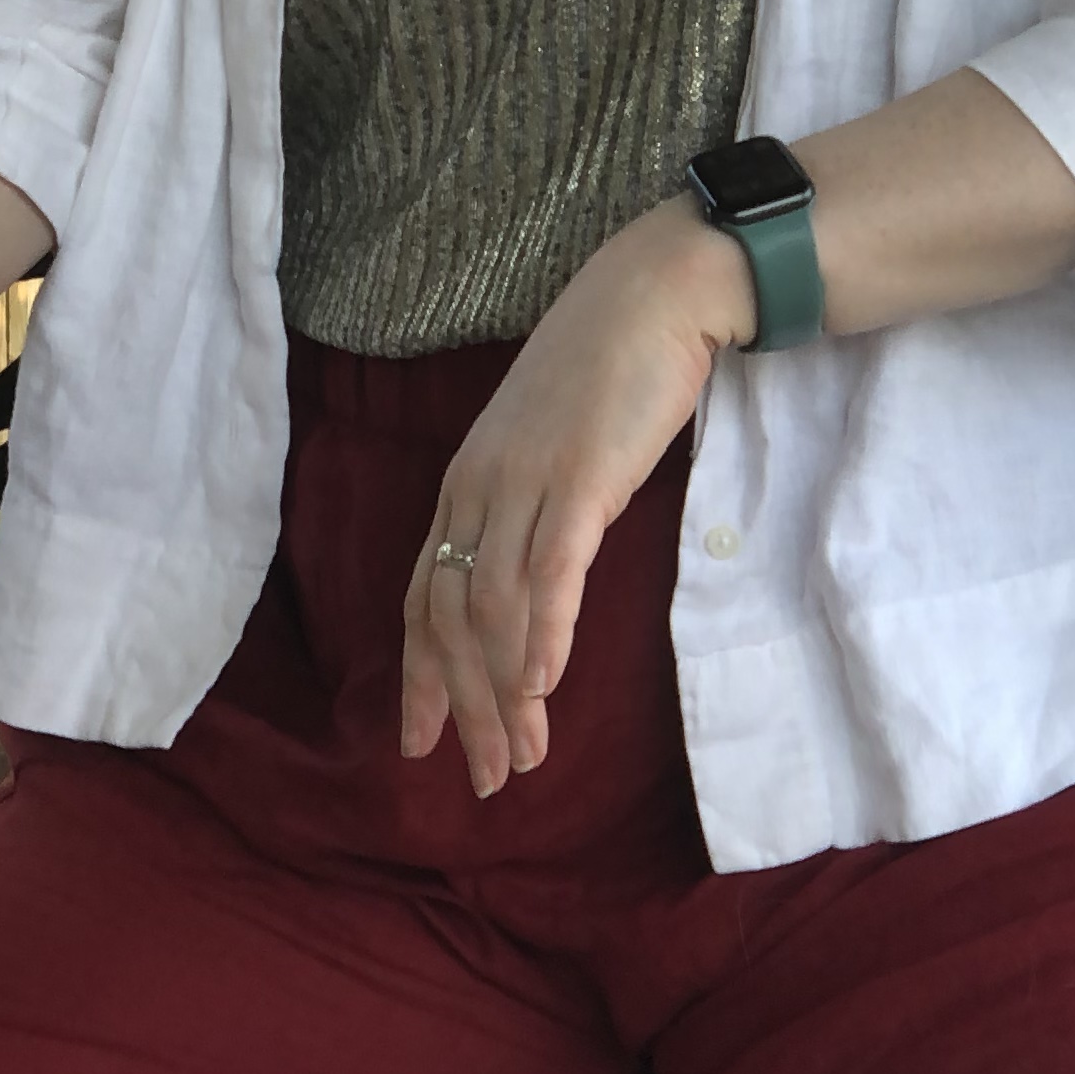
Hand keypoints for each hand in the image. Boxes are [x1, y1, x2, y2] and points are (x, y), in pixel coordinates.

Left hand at [401, 200, 752, 798]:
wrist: (655, 295)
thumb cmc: (610, 370)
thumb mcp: (552, 446)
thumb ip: (533, 504)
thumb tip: (536, 569)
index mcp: (466, 483)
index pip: (425, 595)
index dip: (420, 674)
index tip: (420, 740)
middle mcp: (478, 488)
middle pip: (452, 619)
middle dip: (462, 708)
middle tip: (482, 778)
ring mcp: (524, 483)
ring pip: (498, 610)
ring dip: (507, 695)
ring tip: (524, 758)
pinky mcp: (578, 480)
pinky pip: (551, 573)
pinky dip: (543, 637)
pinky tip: (544, 688)